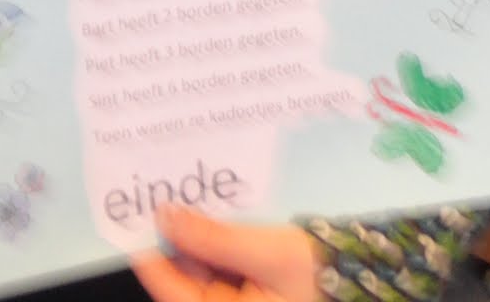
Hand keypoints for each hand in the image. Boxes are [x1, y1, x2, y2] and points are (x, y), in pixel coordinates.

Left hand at [133, 206, 318, 301]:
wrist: (354, 275)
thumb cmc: (316, 274)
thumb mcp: (266, 253)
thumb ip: (215, 237)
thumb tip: (168, 218)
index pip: (172, 290)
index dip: (151, 256)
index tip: (135, 223)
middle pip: (183, 276)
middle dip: (175, 238)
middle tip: (162, 196)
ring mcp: (234, 298)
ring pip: (199, 266)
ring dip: (193, 234)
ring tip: (185, 197)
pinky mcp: (244, 288)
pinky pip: (217, 263)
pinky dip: (212, 240)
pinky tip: (211, 211)